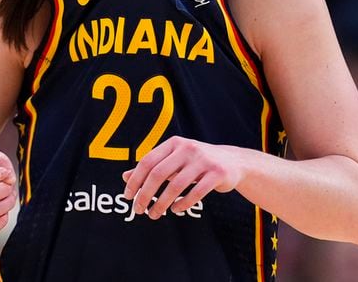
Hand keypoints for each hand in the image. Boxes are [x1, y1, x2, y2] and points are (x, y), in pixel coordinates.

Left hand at [122, 136, 243, 219]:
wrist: (233, 162)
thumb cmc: (196, 163)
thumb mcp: (173, 160)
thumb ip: (151, 168)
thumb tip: (125, 177)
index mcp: (174, 143)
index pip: (147, 161)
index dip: (135, 180)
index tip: (128, 197)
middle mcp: (188, 148)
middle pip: (158, 174)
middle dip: (145, 194)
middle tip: (139, 210)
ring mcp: (204, 160)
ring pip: (176, 186)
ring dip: (162, 203)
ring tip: (154, 214)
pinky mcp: (217, 173)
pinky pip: (196, 192)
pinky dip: (183, 204)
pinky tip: (175, 209)